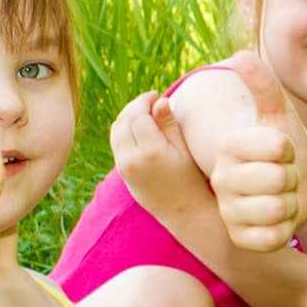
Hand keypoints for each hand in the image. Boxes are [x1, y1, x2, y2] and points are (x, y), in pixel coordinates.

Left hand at [111, 90, 204, 220]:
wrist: (182, 211)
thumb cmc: (190, 178)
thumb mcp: (184, 150)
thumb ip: (169, 124)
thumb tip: (160, 101)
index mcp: (150, 152)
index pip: (137, 115)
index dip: (144, 100)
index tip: (156, 95)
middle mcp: (132, 159)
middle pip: (123, 120)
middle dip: (134, 106)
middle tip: (150, 102)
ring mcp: (124, 167)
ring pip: (116, 130)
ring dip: (126, 117)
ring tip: (145, 113)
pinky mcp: (121, 172)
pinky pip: (116, 142)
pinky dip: (123, 130)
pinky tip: (139, 128)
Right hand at [211, 51, 306, 251]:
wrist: (289, 190)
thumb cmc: (283, 151)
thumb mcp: (279, 117)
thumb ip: (264, 87)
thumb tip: (240, 54)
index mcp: (230, 146)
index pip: (278, 146)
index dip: (290, 149)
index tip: (281, 151)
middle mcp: (222, 178)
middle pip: (280, 178)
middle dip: (293, 178)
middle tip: (283, 178)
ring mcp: (229, 210)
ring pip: (279, 208)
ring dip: (291, 204)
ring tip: (281, 197)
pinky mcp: (241, 239)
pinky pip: (274, 236)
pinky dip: (286, 228)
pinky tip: (277, 220)